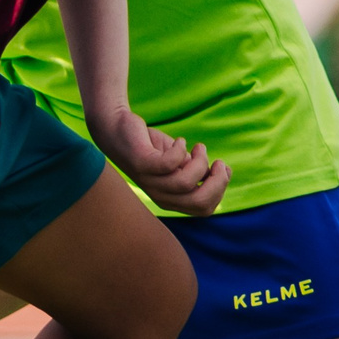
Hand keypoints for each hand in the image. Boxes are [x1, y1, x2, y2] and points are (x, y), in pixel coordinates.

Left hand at [88, 103, 229, 216]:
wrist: (116, 129)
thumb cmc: (150, 146)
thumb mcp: (178, 162)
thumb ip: (196, 170)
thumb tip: (223, 172)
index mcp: (172, 199)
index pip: (205, 209)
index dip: (220, 190)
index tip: (223, 168)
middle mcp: (161, 196)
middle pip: (201, 202)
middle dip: (218, 181)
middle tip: (217, 162)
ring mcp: (150, 182)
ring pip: (186, 183)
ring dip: (200, 161)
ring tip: (197, 147)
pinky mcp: (143, 164)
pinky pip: (170, 163)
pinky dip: (180, 149)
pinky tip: (179, 141)